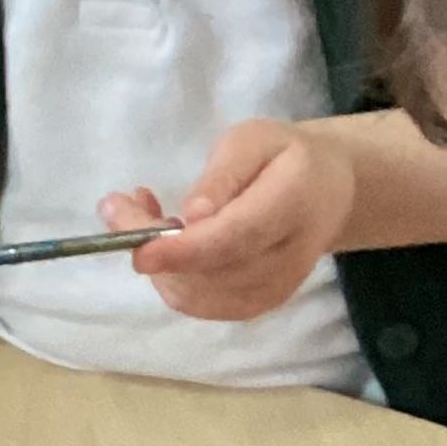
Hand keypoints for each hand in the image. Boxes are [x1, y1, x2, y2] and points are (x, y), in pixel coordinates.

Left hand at [102, 119, 358, 321]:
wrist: (328, 193)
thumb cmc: (284, 157)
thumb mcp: (252, 140)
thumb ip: (222, 175)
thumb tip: (192, 216)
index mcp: (293, 203)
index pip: (234, 239)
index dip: (182, 251)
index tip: (138, 248)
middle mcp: (289, 258)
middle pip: (210, 272)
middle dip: (151, 247)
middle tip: (118, 205)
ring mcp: (275, 289)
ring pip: (198, 295)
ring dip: (156, 263)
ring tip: (143, 216)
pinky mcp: (258, 305)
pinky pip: (201, 304)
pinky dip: (169, 277)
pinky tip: (164, 243)